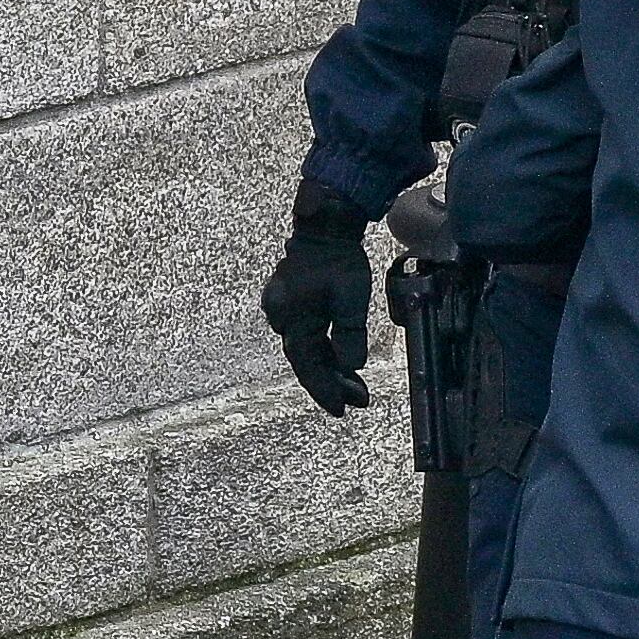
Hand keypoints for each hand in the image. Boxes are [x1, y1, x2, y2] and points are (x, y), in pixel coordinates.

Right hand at [260, 180, 372, 415]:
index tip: (343, 410)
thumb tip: (350, 366)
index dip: (326, 390)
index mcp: (294, 319)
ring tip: (353, 388)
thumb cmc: (338, 260)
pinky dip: (322, 351)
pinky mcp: (291, 305)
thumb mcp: (351, 297)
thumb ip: (349, 333)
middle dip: (331, 384)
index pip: (309, 366)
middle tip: (356, 402)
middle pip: (307, 362)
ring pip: (306, 351)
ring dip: (328, 370)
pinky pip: (306, 336)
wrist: (324, 228)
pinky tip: (338, 362)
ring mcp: (283, 311)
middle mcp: (282, 318)